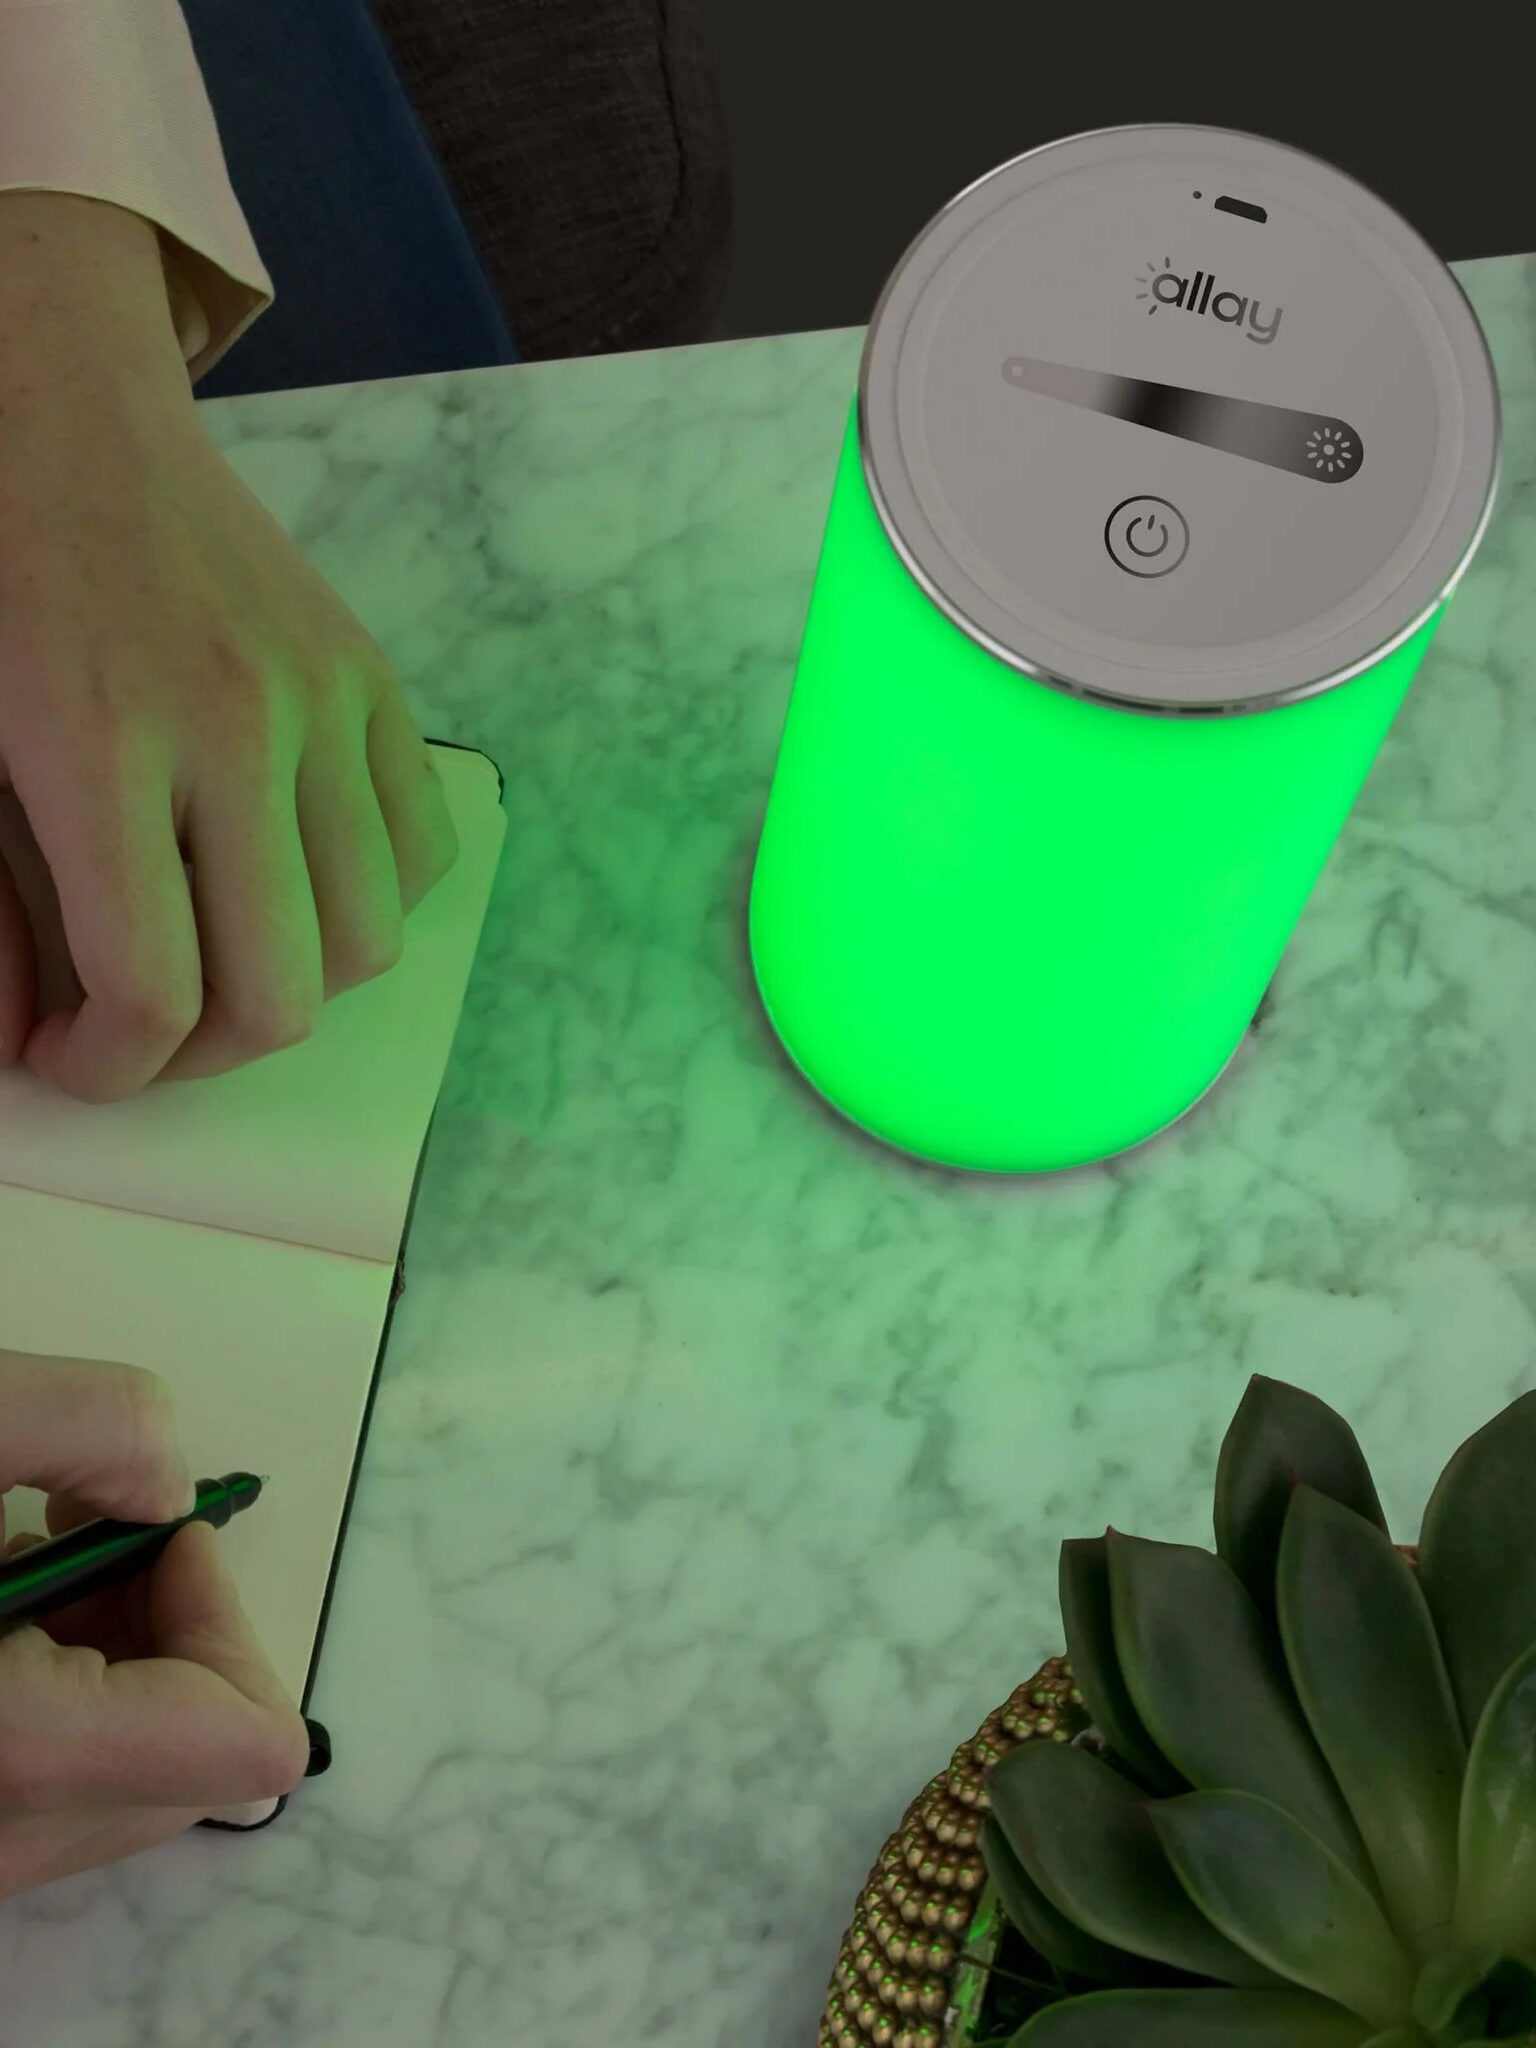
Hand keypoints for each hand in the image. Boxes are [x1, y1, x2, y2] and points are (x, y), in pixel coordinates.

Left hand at [0, 192, 459, 1102]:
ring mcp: (324, 702)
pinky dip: (367, 902)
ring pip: (367, 944)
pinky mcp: (373, 681)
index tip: (74, 1057)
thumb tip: (25, 1035)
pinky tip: (292, 882)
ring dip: (292, 987)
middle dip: (201, 1055)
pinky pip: (421, 853)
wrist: (60, 415)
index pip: (155, 994)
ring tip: (222, 957)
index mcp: (98, 746)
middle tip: (143, 1028)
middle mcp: (235, 728)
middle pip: (279, 997)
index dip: (111, 1071)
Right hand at [0, 1347, 310, 1901]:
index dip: (227, 1620)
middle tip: (86, 1528)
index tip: (157, 1535)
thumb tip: (169, 1483)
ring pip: (135, 1770)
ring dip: (116, 1650)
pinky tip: (1, 1604)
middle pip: (203, 1756)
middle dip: (172, 1623)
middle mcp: (4, 1838)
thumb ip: (92, 1419)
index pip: (252, 1742)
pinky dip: (62, 1685)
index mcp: (21, 1750)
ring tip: (29, 1555)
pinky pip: (65, 1780)